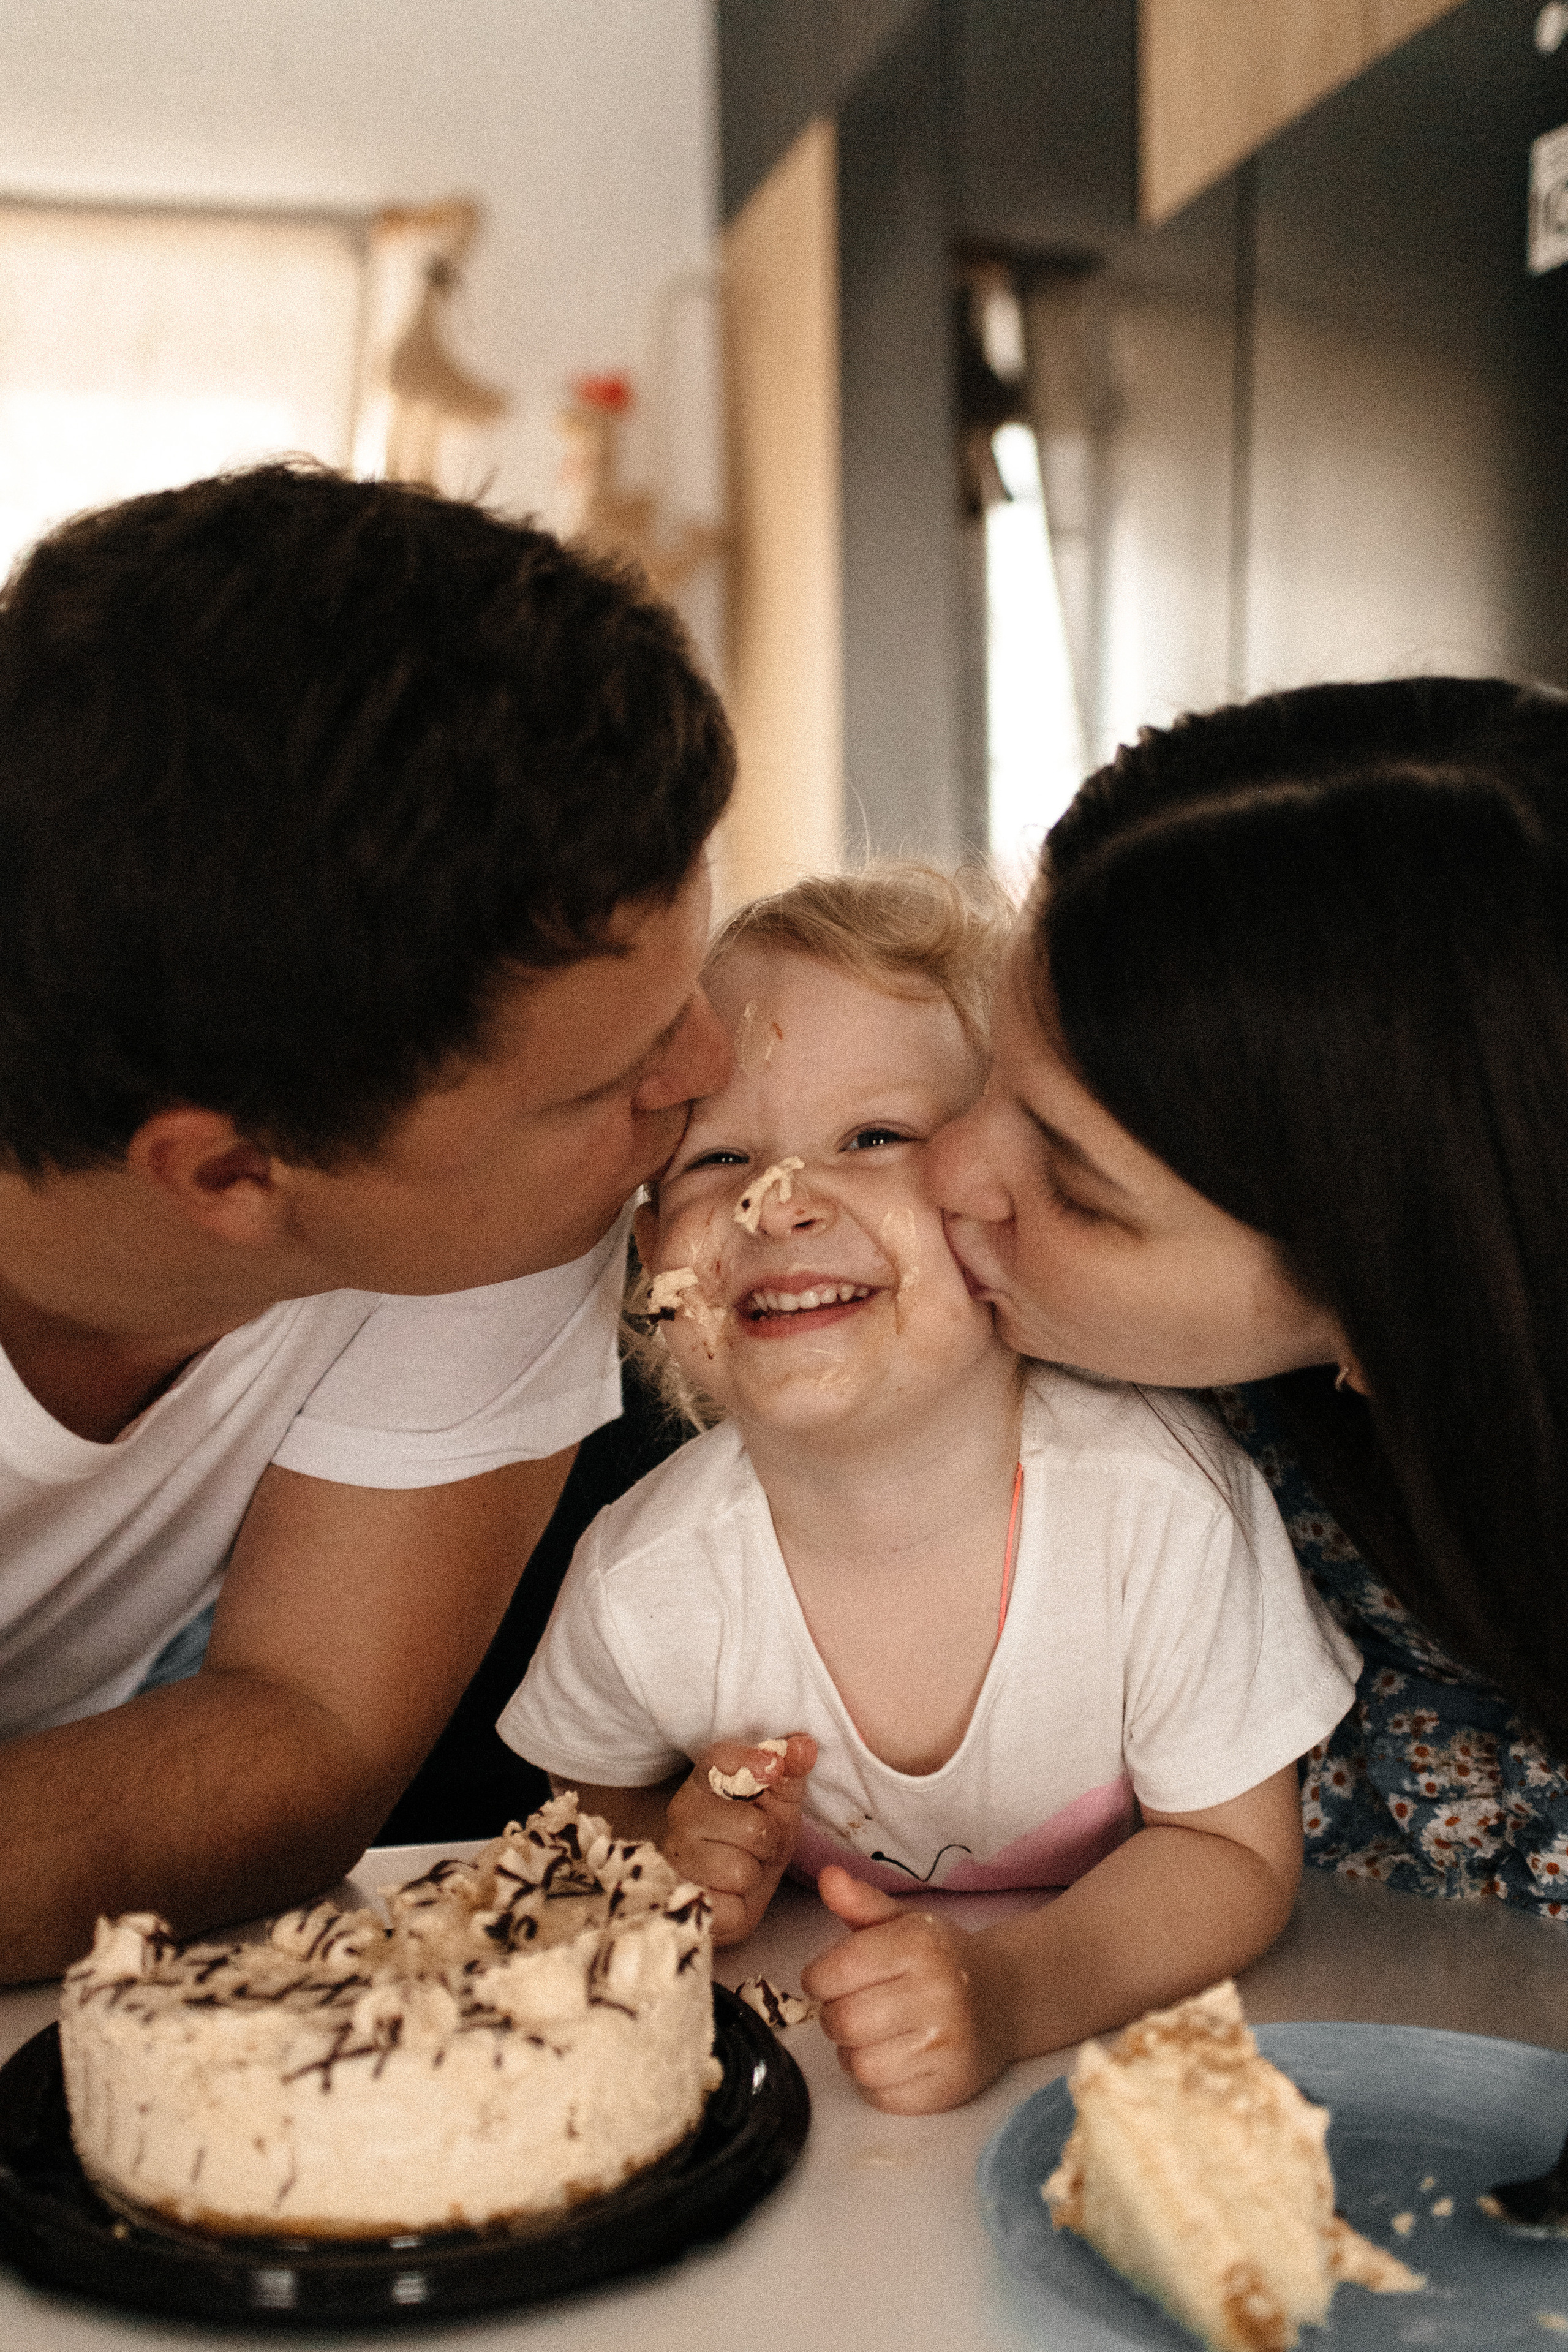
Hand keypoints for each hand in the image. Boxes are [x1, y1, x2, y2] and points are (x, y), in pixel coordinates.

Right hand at [663, 1734, 815, 1945]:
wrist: (731, 1889)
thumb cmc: (753, 1837)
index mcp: (705, 1780)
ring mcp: (677, 1857)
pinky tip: (730, 1895)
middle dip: (768, 1841)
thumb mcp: (778, 1801)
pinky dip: (740, 1906)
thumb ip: (790, 1770)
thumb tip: (805, 1745)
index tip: (773, 1767)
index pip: (718, 1760)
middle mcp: (682, 1813)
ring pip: (741, 1870)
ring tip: (743, 1868)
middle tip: (759, 1844)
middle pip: (750, 1826)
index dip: (748, 1761)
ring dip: (754, 1874)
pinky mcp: (682, 1900)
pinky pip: (730, 1907)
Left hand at [801, 1864, 1015, 2113]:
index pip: (834, 1972)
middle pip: (843, 2022)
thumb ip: (860, 1902)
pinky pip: (882, 2098)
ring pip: (858, 2065)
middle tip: (851, 2007)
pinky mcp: (949, 2088)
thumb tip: (828, 1877)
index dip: (818, 1979)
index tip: (828, 1978)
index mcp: (919, 1946)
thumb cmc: (941, 1959)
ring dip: (852, 2052)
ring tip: (872, 2035)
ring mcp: (946, 2046)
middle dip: (834, 2016)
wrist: (1005, 1998)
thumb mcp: (904, 1922)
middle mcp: (937, 1994)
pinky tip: (892, 2059)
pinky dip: (875, 2083)